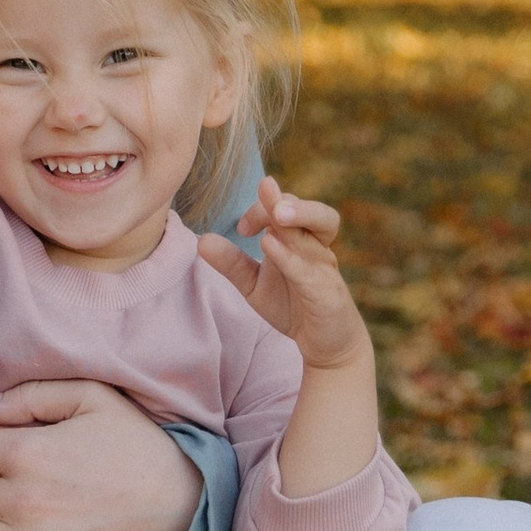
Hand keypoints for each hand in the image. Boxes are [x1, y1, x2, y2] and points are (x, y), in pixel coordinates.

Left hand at [198, 184, 371, 370]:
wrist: (326, 344)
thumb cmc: (292, 305)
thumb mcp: (254, 284)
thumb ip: (232, 262)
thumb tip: (202, 239)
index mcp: (300, 239)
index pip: (285, 208)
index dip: (262, 208)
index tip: (241, 228)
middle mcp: (316, 247)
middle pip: (312, 210)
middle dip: (286, 199)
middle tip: (265, 186)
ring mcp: (325, 268)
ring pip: (321, 231)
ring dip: (300, 216)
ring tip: (277, 212)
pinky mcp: (329, 293)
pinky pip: (312, 271)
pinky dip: (292, 258)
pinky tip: (271, 247)